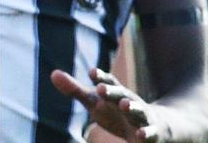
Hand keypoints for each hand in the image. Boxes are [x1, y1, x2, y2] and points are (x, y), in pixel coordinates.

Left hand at [51, 68, 168, 141]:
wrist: (155, 126)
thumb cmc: (117, 112)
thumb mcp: (95, 102)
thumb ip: (76, 90)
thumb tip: (53, 73)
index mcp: (115, 93)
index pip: (108, 82)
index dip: (100, 77)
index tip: (91, 72)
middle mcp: (130, 101)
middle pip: (121, 94)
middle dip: (111, 91)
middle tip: (100, 89)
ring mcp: (142, 117)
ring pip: (138, 111)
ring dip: (132, 107)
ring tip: (124, 105)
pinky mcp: (152, 133)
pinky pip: (150, 133)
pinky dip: (146, 133)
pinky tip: (140, 134)